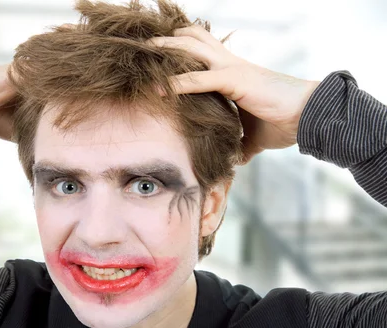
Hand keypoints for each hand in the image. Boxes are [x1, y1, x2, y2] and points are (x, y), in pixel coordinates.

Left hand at [148, 25, 319, 163]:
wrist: (309, 117)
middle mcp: (231, 65)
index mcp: (234, 73)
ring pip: (194, 49)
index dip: (182, 49)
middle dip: (170, 40)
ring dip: (169, 49)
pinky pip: (202, 78)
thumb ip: (242, 144)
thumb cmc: (285, 123)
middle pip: (195, 41)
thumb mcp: (255, 137)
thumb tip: (235, 159)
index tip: (161, 55)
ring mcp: (233, 69)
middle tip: (146, 44)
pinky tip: (160, 89)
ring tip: (146, 52)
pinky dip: (179, 82)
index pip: (204, 52)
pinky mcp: (236, 80)